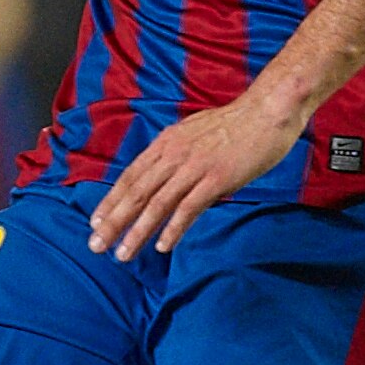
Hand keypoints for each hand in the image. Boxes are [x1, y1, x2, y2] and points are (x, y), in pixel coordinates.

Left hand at [88, 87, 308, 260]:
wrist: (268, 109)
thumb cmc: (236, 124)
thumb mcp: (194, 133)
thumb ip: (177, 154)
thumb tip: (166, 175)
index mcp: (166, 143)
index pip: (130, 176)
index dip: (111, 201)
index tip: (95, 222)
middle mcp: (174, 154)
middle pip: (136, 193)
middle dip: (113, 221)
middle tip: (95, 245)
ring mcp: (195, 166)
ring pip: (157, 203)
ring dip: (137, 231)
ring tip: (123, 254)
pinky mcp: (217, 177)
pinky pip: (189, 207)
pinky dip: (173, 228)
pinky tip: (162, 246)